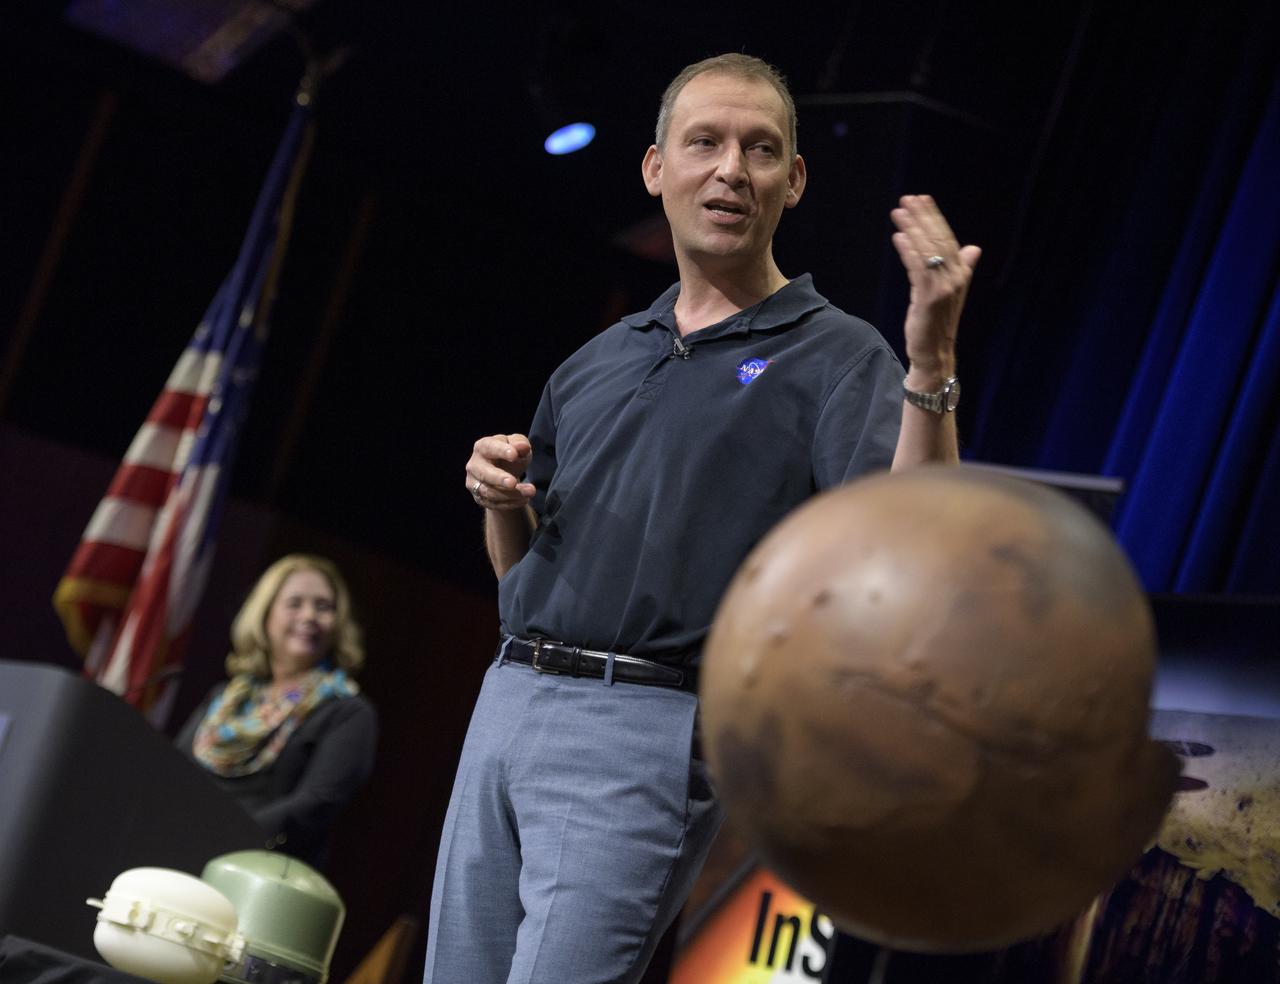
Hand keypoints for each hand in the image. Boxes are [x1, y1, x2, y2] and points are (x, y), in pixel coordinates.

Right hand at [465, 434, 535, 509]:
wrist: (504, 473)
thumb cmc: (510, 455)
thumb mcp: (518, 446)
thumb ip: (520, 444)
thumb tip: (523, 447)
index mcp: (482, 447)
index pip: (490, 448)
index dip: (501, 451)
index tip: (514, 454)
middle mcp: (474, 465)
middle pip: (484, 473)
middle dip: (499, 478)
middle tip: (513, 482)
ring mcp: (474, 483)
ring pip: (490, 492)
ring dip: (512, 494)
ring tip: (530, 491)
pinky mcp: (479, 498)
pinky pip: (494, 504)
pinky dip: (511, 503)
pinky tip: (524, 499)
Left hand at [889, 195, 981, 383]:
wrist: (934, 351)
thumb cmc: (937, 321)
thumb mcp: (949, 291)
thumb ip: (961, 267)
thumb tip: (973, 247)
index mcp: (961, 272)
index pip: (948, 238)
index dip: (934, 217)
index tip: (922, 199)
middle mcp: (956, 277)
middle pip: (938, 239)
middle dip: (922, 217)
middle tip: (908, 199)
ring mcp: (944, 287)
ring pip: (927, 250)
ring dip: (912, 229)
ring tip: (898, 212)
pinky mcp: (930, 297)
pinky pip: (918, 268)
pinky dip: (908, 251)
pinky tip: (898, 237)